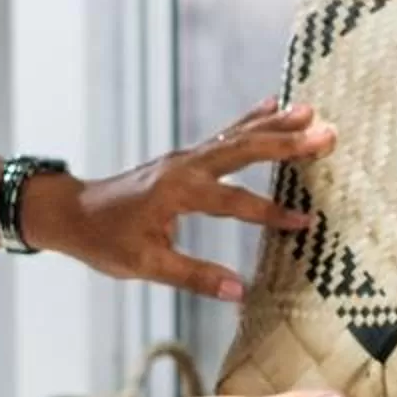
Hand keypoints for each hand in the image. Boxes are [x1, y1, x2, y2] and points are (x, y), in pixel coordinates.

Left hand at [28, 100, 333, 296]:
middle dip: (286, 143)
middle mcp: (185, 166)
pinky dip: (251, 120)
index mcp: (177, 193)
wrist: (70, 211)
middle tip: (327, 134)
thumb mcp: (144, 265)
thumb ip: (193, 276)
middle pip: (244, 150)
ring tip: (310, 111)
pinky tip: (272, 105)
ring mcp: (185, 158)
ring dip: (275, 124)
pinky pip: (225, 135)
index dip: (269, 213)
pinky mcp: (185, 158)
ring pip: (237, 136)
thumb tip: (240, 291)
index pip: (234, 202)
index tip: (304, 222)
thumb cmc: (104, 240)